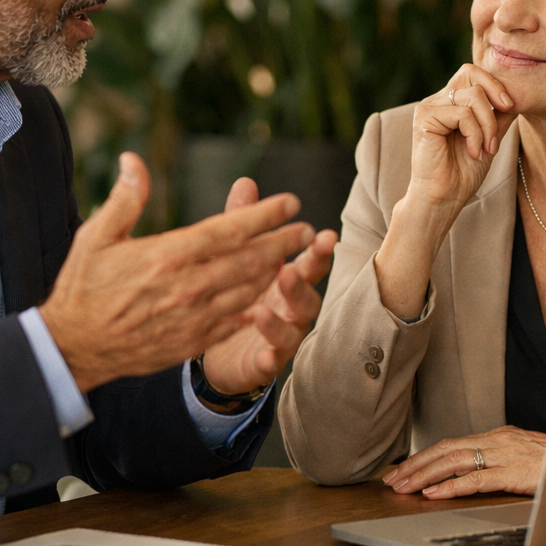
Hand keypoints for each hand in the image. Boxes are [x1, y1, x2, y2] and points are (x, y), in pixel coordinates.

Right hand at [40, 153, 315, 392]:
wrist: (73, 347)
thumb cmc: (82, 287)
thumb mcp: (95, 237)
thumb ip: (124, 198)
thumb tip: (133, 159)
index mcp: (168, 255)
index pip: (228, 230)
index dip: (264, 215)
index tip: (291, 202)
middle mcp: (187, 286)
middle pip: (249, 260)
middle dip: (283, 242)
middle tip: (308, 229)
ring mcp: (193, 317)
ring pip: (248, 290)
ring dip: (276, 272)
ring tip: (297, 256)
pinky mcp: (191, 341)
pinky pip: (235, 321)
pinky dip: (257, 305)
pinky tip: (271, 295)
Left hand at [201, 177, 337, 395]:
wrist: (221, 346)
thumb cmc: (242, 292)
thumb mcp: (241, 256)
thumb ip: (247, 223)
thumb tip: (246, 182)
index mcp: (290, 278)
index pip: (310, 261)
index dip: (319, 250)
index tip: (325, 235)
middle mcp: (292, 307)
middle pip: (307, 295)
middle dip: (302, 284)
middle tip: (291, 271)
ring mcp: (283, 337)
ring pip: (292, 329)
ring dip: (280, 320)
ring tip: (261, 311)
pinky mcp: (265, 363)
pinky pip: (271, 362)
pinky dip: (269, 358)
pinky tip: (262, 355)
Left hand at [381, 426, 545, 497]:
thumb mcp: (525, 459)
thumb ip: (500, 463)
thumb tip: (473, 476)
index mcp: (498, 437)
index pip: (451, 444)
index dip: (424, 456)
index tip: (402, 470)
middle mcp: (497, 441)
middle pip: (445, 450)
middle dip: (414, 465)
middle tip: (391, 480)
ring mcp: (505, 455)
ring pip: (453, 461)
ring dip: (424, 475)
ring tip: (403, 487)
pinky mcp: (515, 472)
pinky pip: (476, 479)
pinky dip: (451, 486)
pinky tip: (434, 494)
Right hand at [406, 63, 516, 212]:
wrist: (444, 198)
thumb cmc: (463, 173)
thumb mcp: (489, 138)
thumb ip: (498, 116)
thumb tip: (518, 94)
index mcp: (450, 102)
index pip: (473, 74)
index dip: (495, 84)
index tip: (511, 107)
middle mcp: (437, 100)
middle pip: (470, 73)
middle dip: (495, 93)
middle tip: (507, 114)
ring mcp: (428, 107)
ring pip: (472, 96)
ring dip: (488, 125)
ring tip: (487, 148)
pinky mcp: (424, 118)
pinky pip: (462, 114)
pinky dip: (475, 134)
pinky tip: (473, 152)